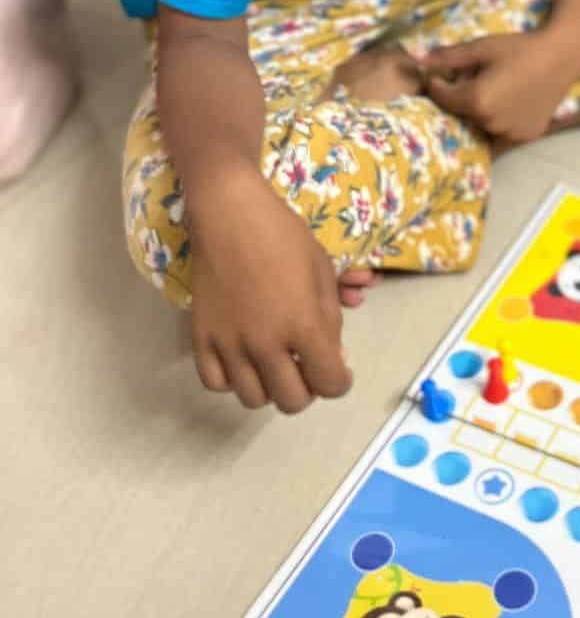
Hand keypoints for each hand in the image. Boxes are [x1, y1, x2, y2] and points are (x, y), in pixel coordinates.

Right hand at [188, 164, 353, 413]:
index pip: (330, 384)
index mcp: (303, 326)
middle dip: (308, 390)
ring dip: (271, 387)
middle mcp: (266, 344)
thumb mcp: (323, 274)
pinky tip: (244, 360)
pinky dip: (233, 380)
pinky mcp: (201, 337)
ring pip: (253, 399)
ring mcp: (229, 344)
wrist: (231, 215)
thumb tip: (332, 359)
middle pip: (292, 401)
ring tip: (276, 363)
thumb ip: (330, 322)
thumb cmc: (285, 236)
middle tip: (307, 366)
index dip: (340, 381)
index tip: (338, 370)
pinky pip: (215, 382)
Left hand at [421, 30, 579, 144]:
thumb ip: (449, 57)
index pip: (442, 98)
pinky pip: (503, 134)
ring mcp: (511, 133)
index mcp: (477, 101)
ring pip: (482, 126)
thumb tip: (418, 59)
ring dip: (479, 113)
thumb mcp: (482, 47)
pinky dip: (499, 123)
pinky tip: (508, 104)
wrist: (562, 55)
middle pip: (462, 114)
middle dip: (460, 98)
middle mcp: (491, 123)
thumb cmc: (520, 48)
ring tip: (492, 89)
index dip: (437, 85)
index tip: (440, 74)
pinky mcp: (527, 135)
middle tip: (472, 78)